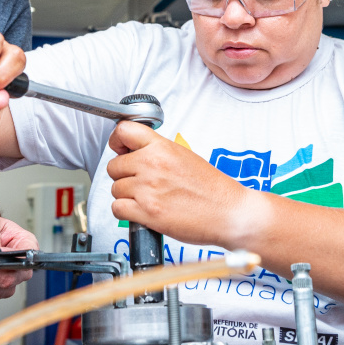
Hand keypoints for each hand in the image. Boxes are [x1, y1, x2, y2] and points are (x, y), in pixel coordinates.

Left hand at [107, 123, 264, 246]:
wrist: (229, 213)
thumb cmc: (213, 189)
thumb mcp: (185, 156)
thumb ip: (158, 152)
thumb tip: (136, 154)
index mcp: (162, 147)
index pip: (123, 131)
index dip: (117, 141)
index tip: (120, 150)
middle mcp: (152, 165)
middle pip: (114, 166)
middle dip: (123, 175)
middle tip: (139, 182)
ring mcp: (147, 189)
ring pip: (115, 189)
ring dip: (126, 195)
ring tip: (146, 198)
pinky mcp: (147, 212)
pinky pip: (118, 208)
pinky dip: (126, 212)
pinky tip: (141, 211)